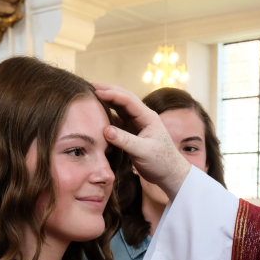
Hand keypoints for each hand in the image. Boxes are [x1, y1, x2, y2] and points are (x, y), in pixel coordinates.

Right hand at [93, 84, 191, 198]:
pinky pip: (117, 120)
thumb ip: (125, 140)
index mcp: (148, 117)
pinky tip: (98, 114)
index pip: (128, 100)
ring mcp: (137, 124)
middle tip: (90, 86)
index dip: (112, 94)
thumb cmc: (161, 162)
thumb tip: (106, 130)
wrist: (169, 174)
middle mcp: (142, 117)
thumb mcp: (143, 151)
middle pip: (123, 99)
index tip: (96, 91)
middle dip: (108, 91)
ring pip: (120, 108)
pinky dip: (108, 116)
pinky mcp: (132, 133)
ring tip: (91, 96)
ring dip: (107, 101)